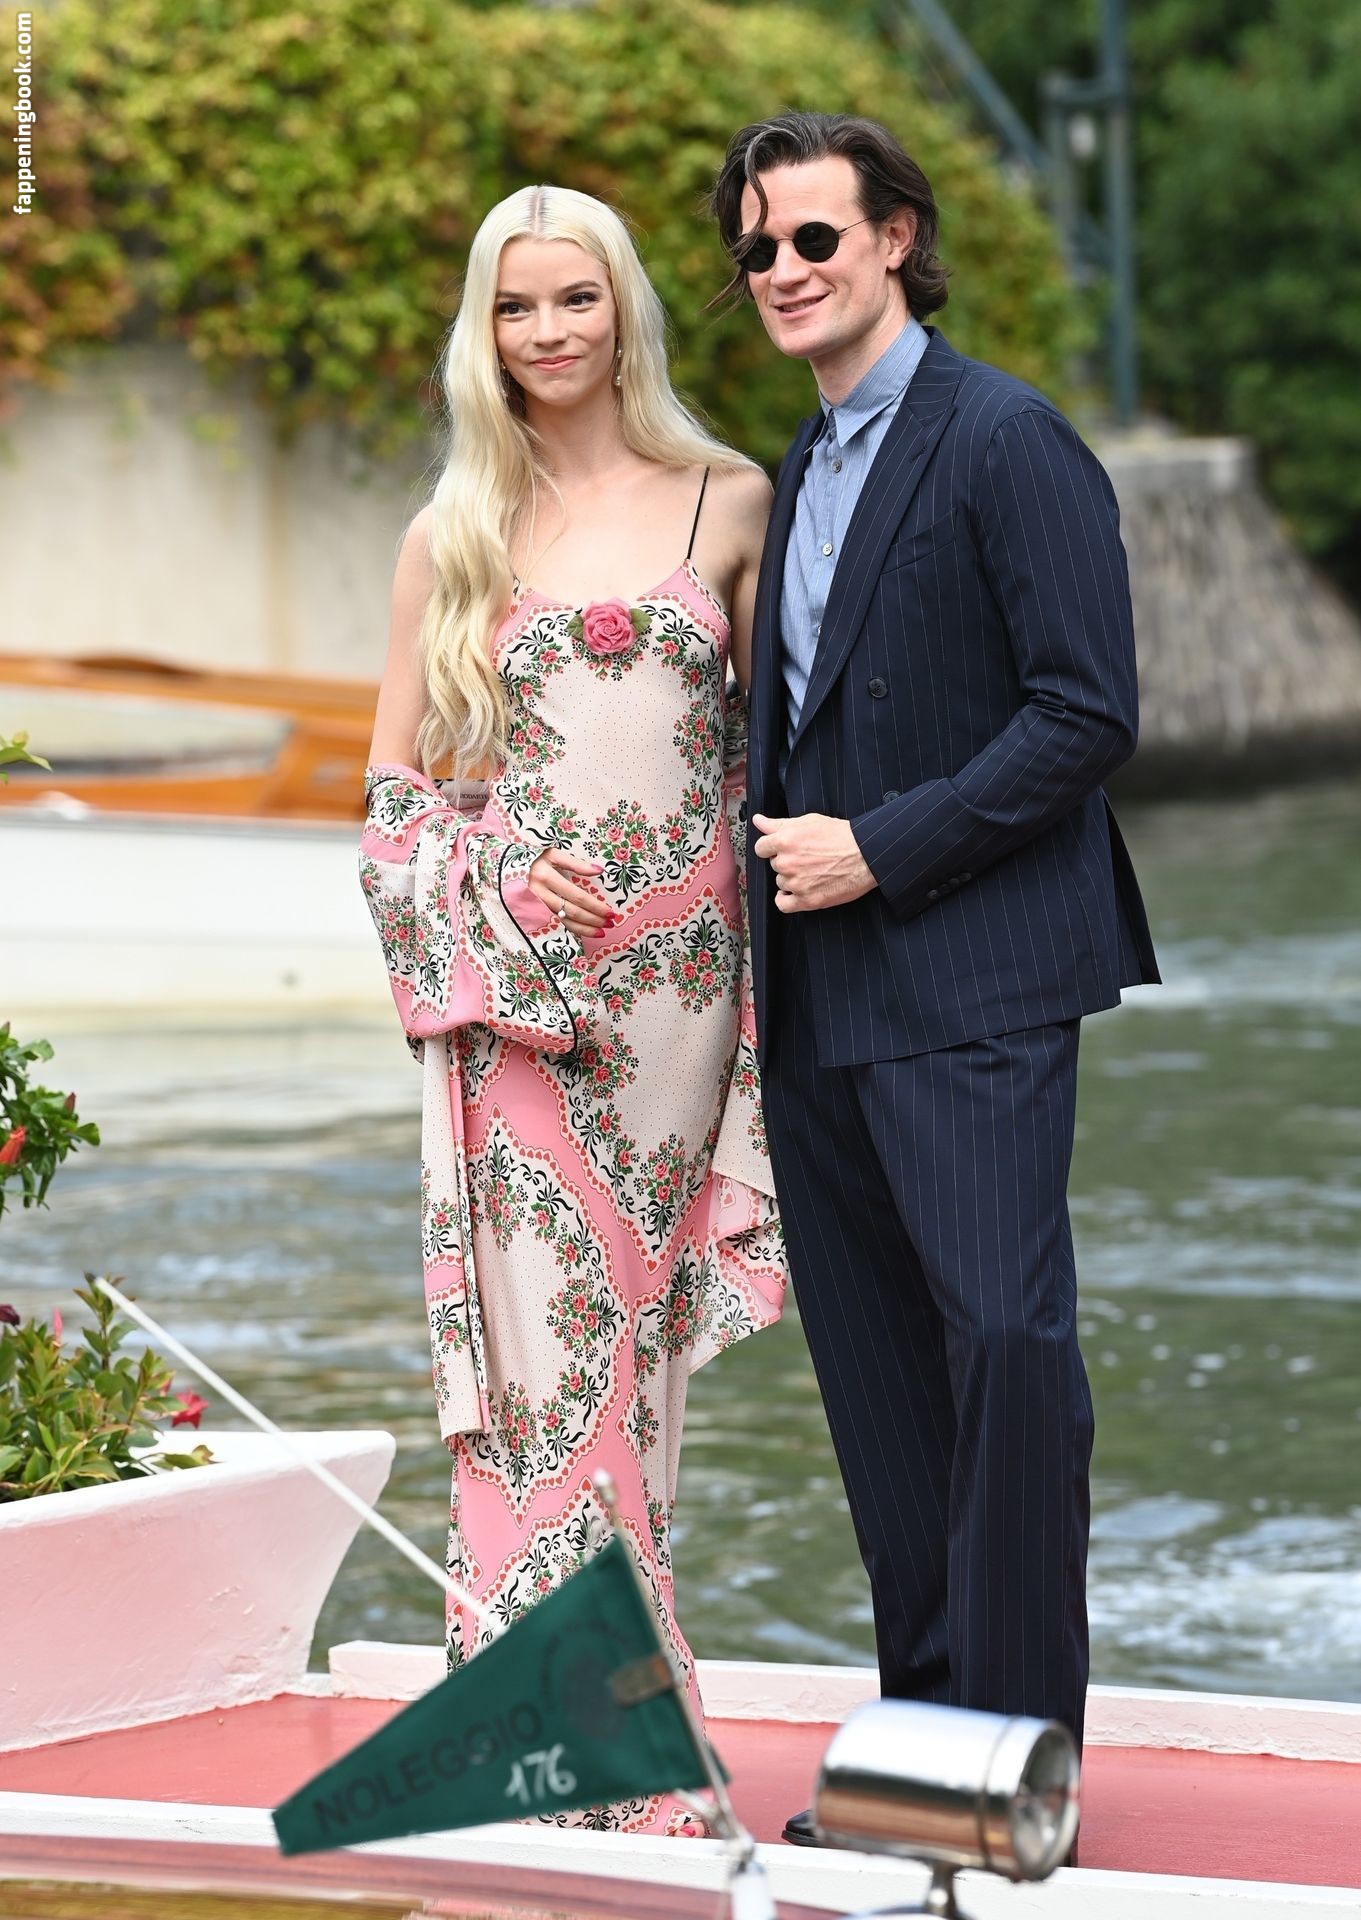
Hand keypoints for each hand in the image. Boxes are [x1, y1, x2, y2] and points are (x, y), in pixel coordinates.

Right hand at [526, 848, 615, 937]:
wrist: (507, 868)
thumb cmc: (535, 859)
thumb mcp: (553, 854)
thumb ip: (576, 863)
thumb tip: (599, 870)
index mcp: (545, 876)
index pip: (577, 896)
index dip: (594, 906)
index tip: (610, 912)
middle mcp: (540, 894)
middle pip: (572, 911)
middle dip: (593, 919)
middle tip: (610, 923)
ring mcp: (536, 906)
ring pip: (564, 921)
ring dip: (585, 929)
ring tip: (601, 932)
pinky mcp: (535, 913)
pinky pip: (557, 924)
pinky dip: (572, 930)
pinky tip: (585, 932)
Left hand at [751, 812, 876, 912]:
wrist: (866, 855)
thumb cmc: (841, 836)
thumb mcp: (808, 821)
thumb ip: (778, 823)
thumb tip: (758, 821)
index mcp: (785, 841)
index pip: (761, 847)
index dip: (772, 847)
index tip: (783, 848)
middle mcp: (787, 862)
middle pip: (774, 865)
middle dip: (786, 861)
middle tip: (806, 858)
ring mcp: (796, 883)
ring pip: (781, 882)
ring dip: (791, 878)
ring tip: (811, 871)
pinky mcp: (807, 900)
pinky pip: (783, 904)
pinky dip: (786, 899)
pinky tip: (795, 892)